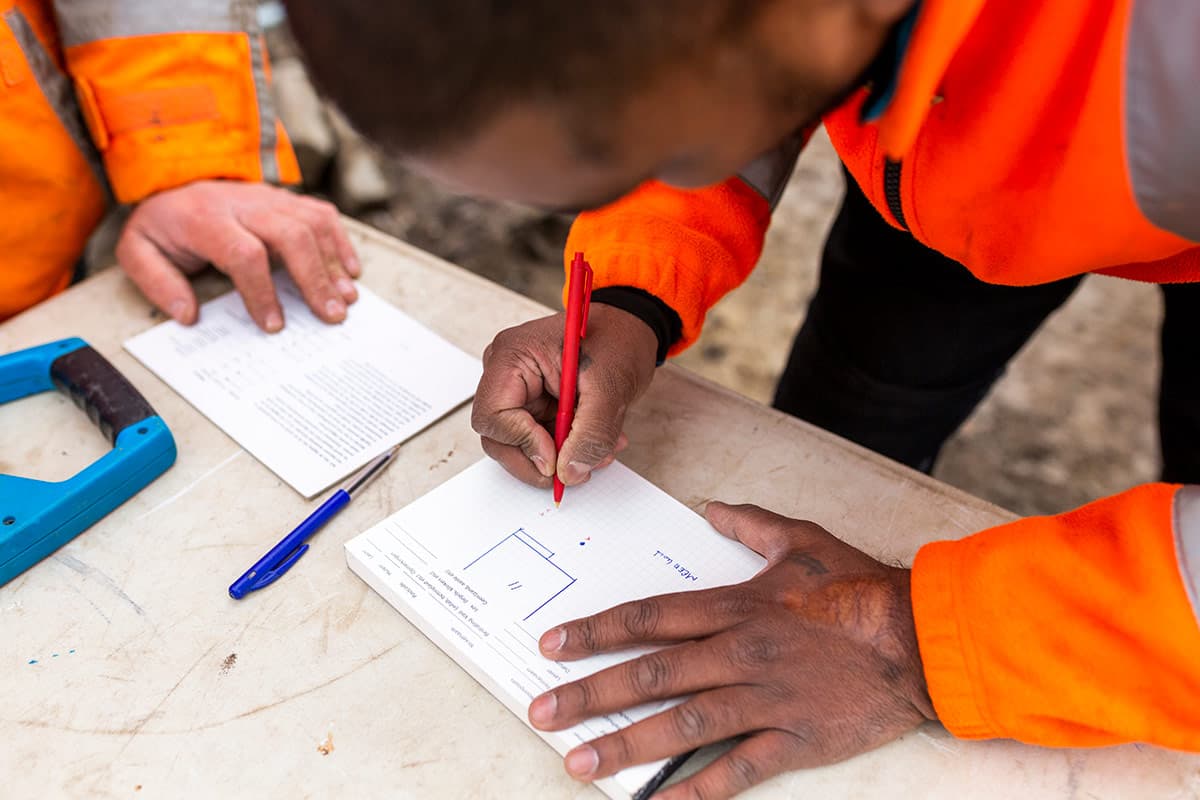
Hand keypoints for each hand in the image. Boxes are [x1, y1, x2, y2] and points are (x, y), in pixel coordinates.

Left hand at [116, 180, 360, 331]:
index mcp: (204, 217)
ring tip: (346, 299)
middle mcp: (242, 203)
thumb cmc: (163, 226)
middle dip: (314, 277)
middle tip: (330, 315)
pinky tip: (350, 271)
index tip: (273, 325)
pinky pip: (322, 214)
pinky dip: (340, 243)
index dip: (262, 292)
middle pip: (291, 234)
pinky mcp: (286, 199)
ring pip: (312, 223)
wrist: (173, 182)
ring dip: (334, 263)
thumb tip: (188, 315)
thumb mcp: (137, 252)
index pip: (243, 253)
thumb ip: (156, 283)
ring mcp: (269, 198)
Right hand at [471, 304, 657, 487]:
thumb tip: (569, 472)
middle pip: (499, 437)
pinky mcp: (534, 405)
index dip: (523, 443)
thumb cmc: (618, 339)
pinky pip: (540, 440)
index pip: (493, 416)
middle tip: (577, 471)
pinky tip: (596, 441)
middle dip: (540, 460)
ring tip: (600, 451)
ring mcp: (519, 391)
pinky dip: (568, 449)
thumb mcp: (610, 387)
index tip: (557, 459)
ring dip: (561, 458)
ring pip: (520, 446)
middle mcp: (507, 374)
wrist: (631, 330)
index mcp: (513, 356)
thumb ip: (591, 433)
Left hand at [527, 502, 935, 798]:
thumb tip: (711, 509)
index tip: (553, 644)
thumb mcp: (800, 539)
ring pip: (681, 725)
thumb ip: (749, 524)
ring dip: (625, 745)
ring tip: (579, 762)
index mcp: (736, 606)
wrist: (923, 637)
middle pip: (650, 674)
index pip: (649, 618)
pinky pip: (736, 771)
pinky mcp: (794, 740)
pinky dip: (695, 792)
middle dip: (589, 693)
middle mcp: (739, 653)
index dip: (595, 631)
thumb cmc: (860, 587)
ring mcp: (765, 699)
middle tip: (542, 710)